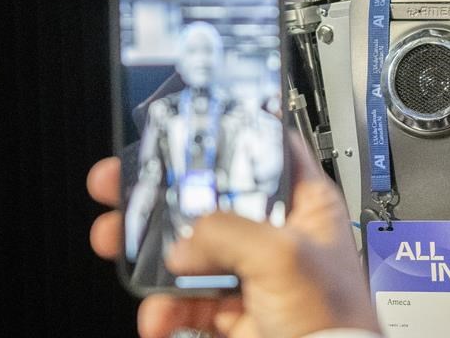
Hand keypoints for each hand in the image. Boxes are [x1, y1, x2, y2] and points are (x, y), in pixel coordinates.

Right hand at [88, 144, 380, 337]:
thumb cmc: (334, 317)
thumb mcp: (284, 255)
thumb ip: (230, 232)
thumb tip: (185, 239)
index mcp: (304, 205)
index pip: (265, 154)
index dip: (227, 139)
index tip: (185, 131)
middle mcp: (277, 234)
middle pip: (212, 202)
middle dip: (163, 196)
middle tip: (123, 184)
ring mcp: (251, 274)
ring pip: (189, 253)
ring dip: (149, 254)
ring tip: (116, 243)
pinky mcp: (232, 313)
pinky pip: (184, 303)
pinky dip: (164, 309)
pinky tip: (158, 316)